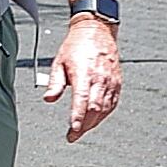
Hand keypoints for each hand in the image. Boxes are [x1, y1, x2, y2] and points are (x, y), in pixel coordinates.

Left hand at [45, 16, 121, 141]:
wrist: (96, 31)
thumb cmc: (76, 46)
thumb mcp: (59, 62)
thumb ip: (54, 83)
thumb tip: (49, 99)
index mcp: (84, 73)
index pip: (82, 101)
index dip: (78, 118)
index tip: (72, 131)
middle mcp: (100, 78)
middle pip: (94, 109)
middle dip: (84, 125)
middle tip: (74, 135)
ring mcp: (111, 81)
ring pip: (105, 109)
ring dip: (93, 123)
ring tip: (82, 130)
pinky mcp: (117, 83)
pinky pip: (112, 104)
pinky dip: (104, 114)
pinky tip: (96, 119)